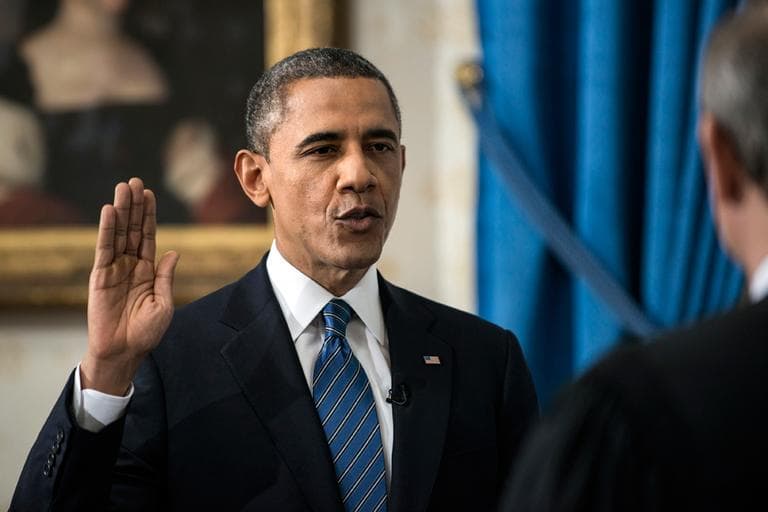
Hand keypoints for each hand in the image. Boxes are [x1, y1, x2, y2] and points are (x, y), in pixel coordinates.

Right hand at [81, 178, 178, 394]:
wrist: (124, 352)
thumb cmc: (146, 332)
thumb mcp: (163, 303)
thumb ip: (165, 277)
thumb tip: (173, 252)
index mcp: (147, 270)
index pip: (148, 236)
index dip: (148, 215)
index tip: (149, 193)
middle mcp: (130, 265)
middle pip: (132, 229)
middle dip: (134, 205)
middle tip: (135, 181)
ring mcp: (114, 269)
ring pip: (118, 234)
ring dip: (121, 210)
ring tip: (123, 188)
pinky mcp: (100, 276)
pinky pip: (104, 249)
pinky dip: (107, 230)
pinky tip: (109, 211)